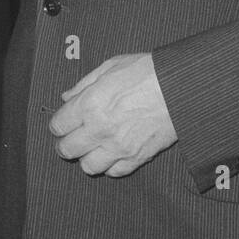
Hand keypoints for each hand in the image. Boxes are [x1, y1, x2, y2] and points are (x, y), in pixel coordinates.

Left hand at [49, 53, 176, 176]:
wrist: (180, 87)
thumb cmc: (146, 71)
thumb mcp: (110, 66)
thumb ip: (84, 84)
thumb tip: (67, 97)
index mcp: (90, 104)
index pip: (58, 126)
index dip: (58, 124)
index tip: (62, 123)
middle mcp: (100, 129)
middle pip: (67, 150)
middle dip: (65, 143)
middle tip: (70, 137)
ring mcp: (119, 147)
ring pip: (88, 166)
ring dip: (86, 157)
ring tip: (92, 146)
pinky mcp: (137, 158)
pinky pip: (114, 172)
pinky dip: (110, 165)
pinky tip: (112, 152)